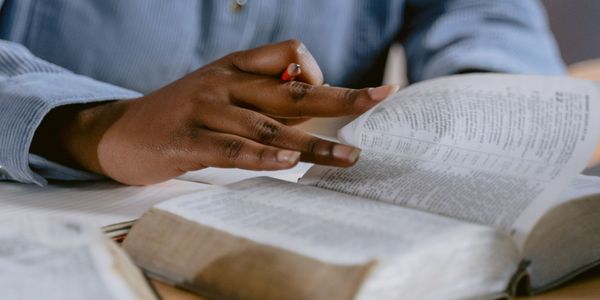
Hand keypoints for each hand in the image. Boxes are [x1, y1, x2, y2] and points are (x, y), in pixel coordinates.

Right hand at [32, 40, 396, 184]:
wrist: (119, 132)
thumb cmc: (181, 115)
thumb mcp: (221, 92)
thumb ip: (263, 96)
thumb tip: (313, 104)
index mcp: (235, 67)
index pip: (289, 52)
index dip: (315, 71)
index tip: (323, 96)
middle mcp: (224, 83)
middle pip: (292, 89)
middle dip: (341, 98)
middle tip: (380, 99)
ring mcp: (204, 110)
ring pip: (269, 125)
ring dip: (314, 143)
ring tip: (349, 157)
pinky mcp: (186, 141)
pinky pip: (231, 148)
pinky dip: (262, 155)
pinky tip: (288, 162)